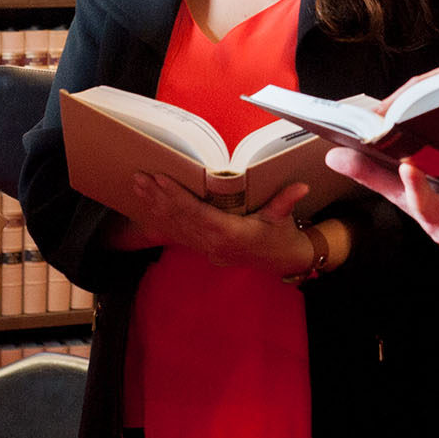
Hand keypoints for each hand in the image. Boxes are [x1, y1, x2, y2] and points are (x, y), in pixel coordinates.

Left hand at [102, 171, 314, 273]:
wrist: (279, 261)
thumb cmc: (280, 236)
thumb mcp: (283, 218)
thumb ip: (286, 201)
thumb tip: (301, 187)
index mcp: (229, 233)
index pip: (195, 212)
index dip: (176, 195)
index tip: (160, 178)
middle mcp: (212, 242)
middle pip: (178, 218)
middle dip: (157, 196)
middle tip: (139, 177)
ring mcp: (205, 246)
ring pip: (173, 225)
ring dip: (154, 205)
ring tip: (137, 185)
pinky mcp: (202, 246)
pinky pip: (176, 232)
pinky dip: (160, 218)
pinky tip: (147, 204)